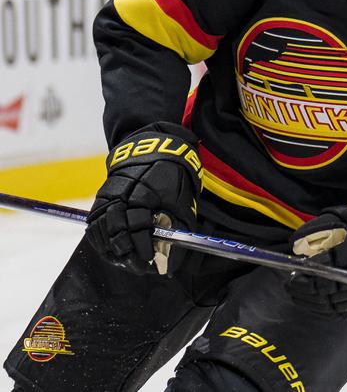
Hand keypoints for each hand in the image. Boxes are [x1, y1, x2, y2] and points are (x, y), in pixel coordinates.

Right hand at [86, 124, 202, 275]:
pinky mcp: (100, 199)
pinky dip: (100, 240)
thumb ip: (176, 228)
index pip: (139, 228)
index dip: (144, 248)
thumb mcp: (182, 199)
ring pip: (101, 231)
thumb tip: (173, 259)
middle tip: (139, 266)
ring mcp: (108, 197)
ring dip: (111, 250)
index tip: (151, 262)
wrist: (155, 150)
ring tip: (124, 261)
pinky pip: (93, 225)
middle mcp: (122, 196)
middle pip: (117, 232)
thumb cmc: (173, 177)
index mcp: (144, 194)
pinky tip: (109, 250)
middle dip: (127, 254)